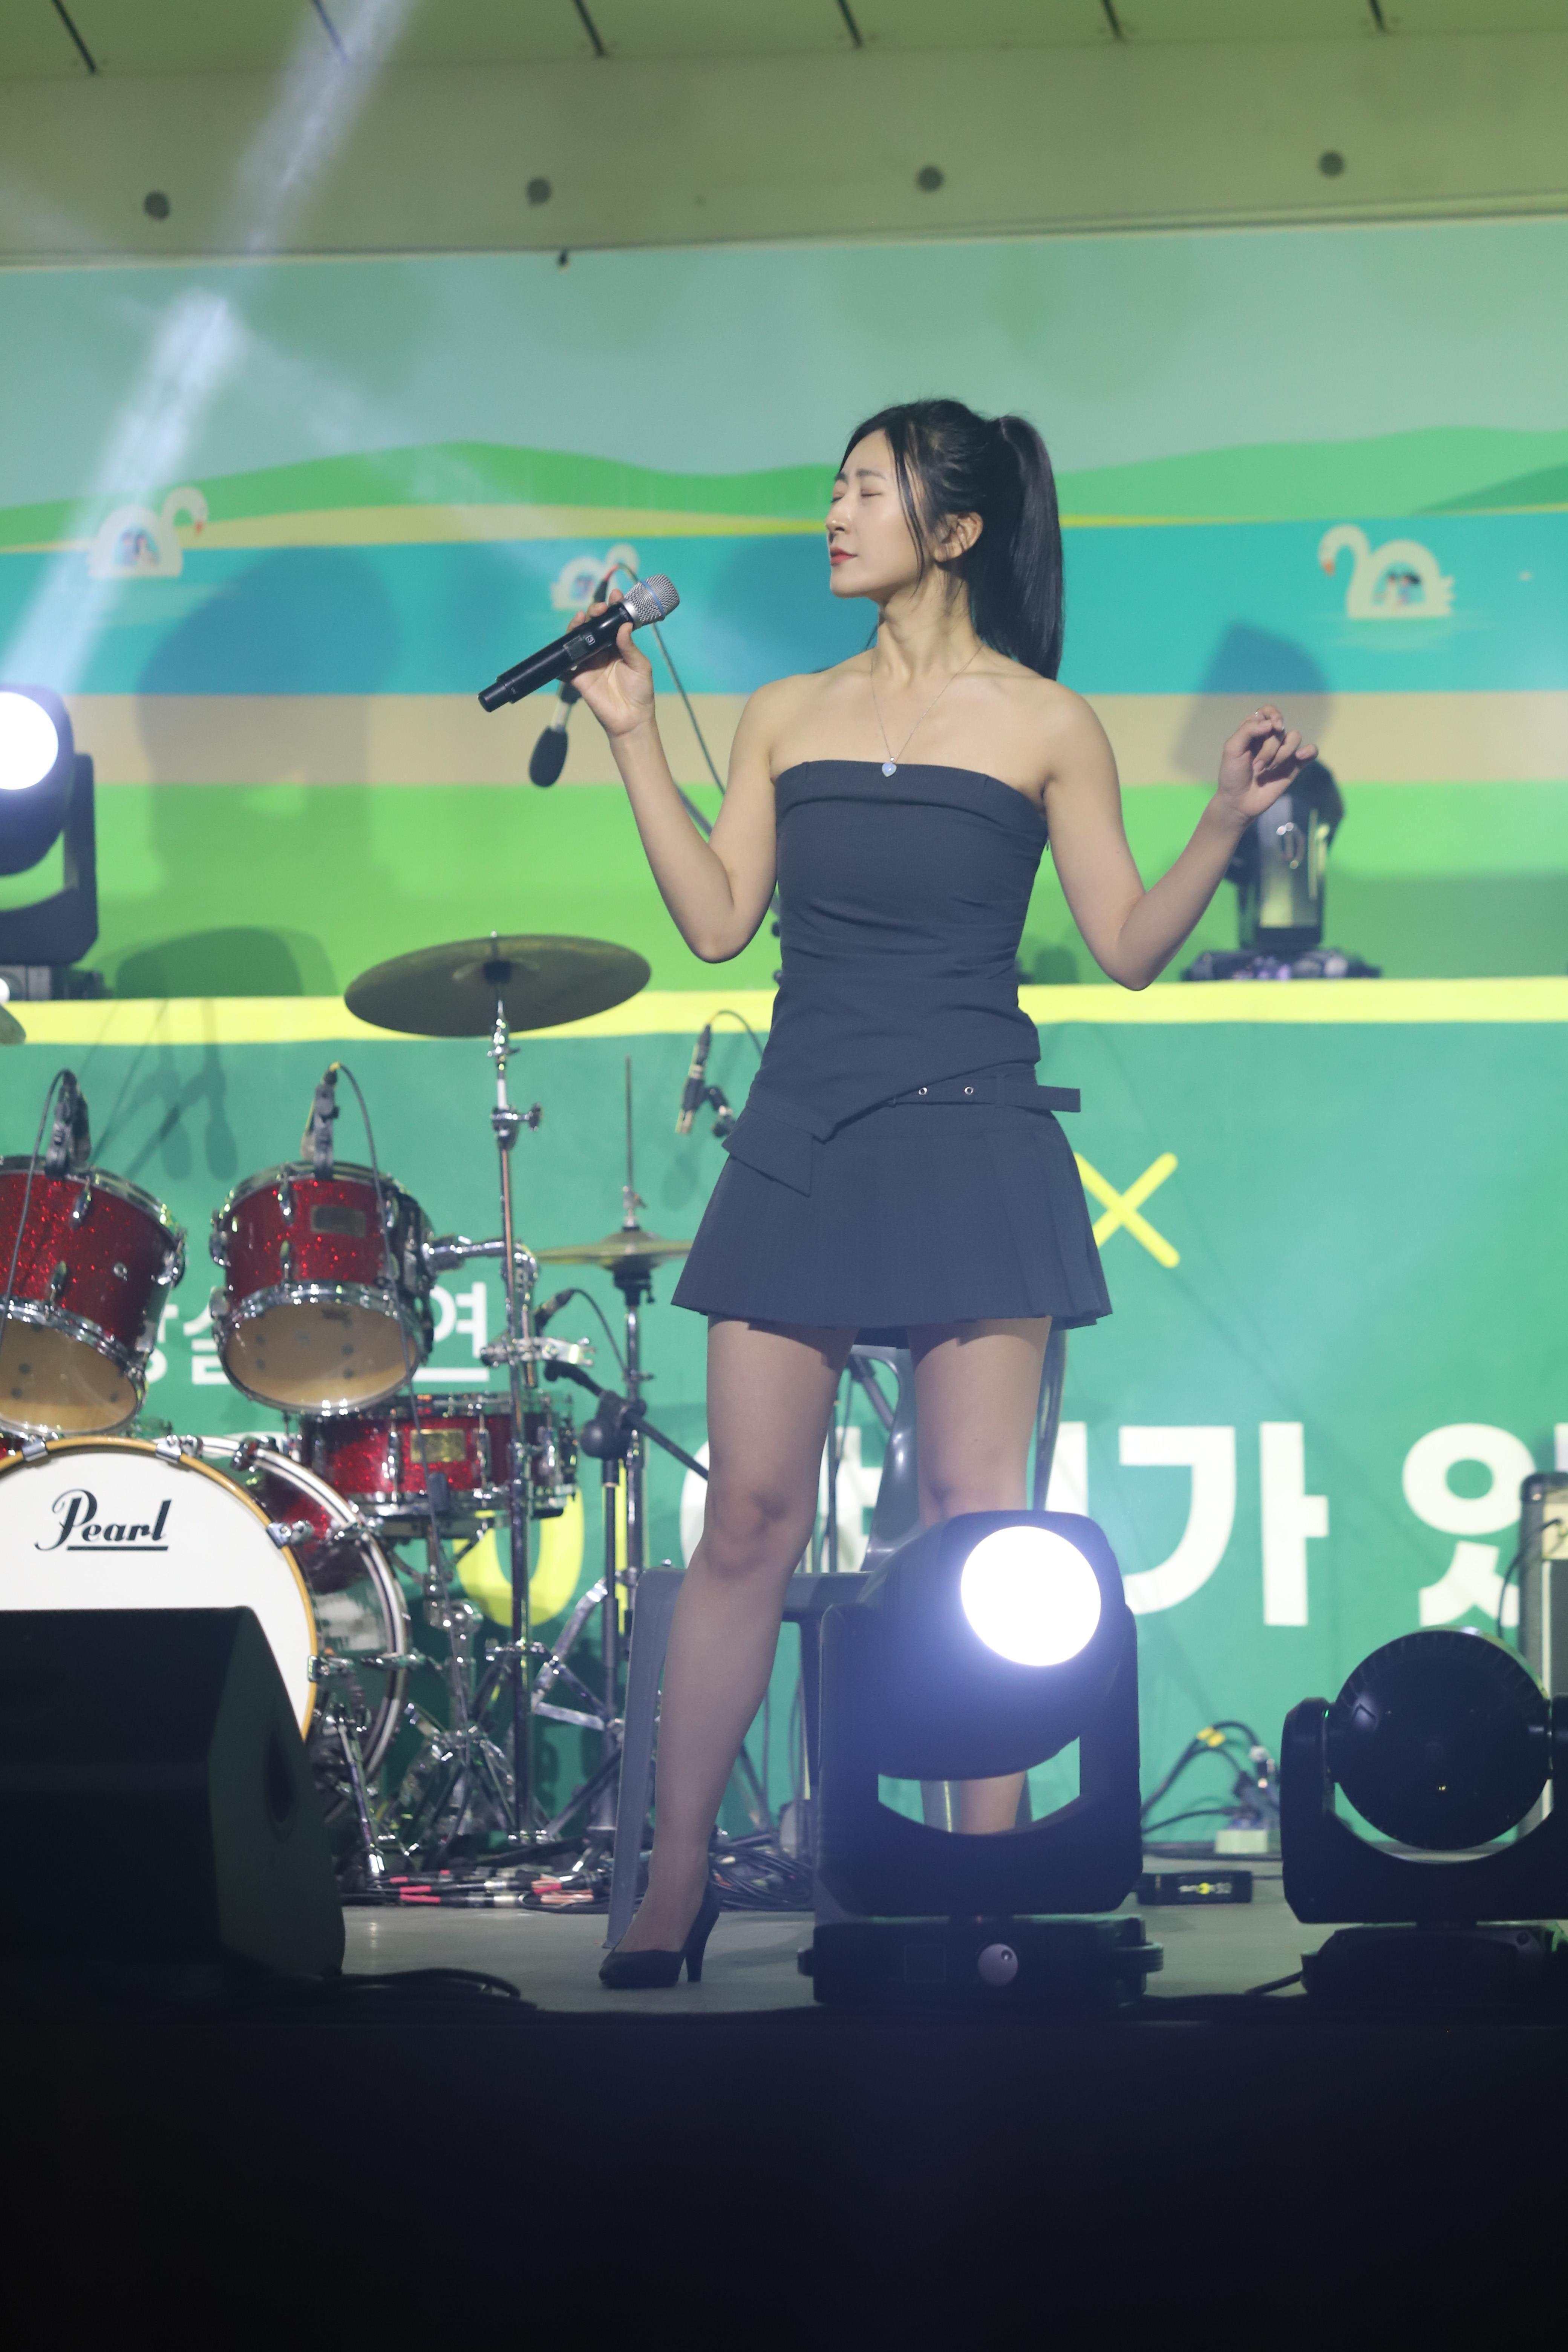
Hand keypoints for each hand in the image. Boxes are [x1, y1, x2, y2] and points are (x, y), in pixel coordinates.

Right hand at [565, 590, 656, 739]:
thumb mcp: (640, 666)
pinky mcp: (578, 677)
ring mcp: (588, 662)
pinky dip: (559, 658)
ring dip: (576, 626)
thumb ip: (630, 647)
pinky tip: (562, 646)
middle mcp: (602, 650)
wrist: (631, 719)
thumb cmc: (640, 692)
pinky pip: (564, 665)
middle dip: (594, 612)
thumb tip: (623, 626)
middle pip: (593, 626)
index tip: (616, 596)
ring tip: (580, 618)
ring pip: (577, 639)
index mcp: (618, 645)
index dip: (613, 607)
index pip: (614, 622)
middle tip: (599, 608)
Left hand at [1215, 705, 1317, 827]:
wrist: (1238, 802)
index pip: (1268, 711)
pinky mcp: (1294, 766)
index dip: (1273, 715)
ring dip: (1281, 754)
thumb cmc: (1232, 775)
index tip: (1272, 727)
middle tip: (1256, 766)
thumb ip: (1248, 730)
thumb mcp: (1232, 749)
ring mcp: (1283, 751)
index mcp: (1254, 730)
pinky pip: (1311, 751)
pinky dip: (1309, 751)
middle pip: (1280, 728)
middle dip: (1269, 748)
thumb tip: (1271, 724)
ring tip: (1268, 770)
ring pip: (1295, 738)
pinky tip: (1300, 757)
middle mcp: (1270, 738)